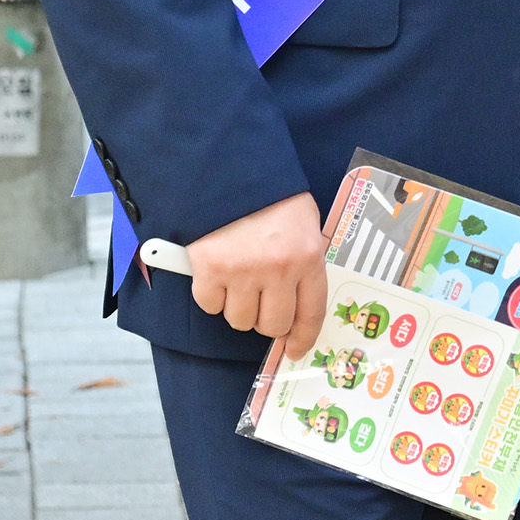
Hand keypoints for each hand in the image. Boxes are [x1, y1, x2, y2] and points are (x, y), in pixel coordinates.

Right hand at [185, 193, 328, 359]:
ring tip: (238, 280)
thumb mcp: (304, 224)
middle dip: (267, 321)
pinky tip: (217, 273)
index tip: (296, 348)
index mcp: (307, 256)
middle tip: (261, 303)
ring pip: (240, 320)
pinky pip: (210, 306)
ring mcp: (242, 272)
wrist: (229, 172)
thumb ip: (305, 261)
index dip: (303, 337)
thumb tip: (299, 301)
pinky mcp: (209, 270)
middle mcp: (278, 270)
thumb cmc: (270, 197)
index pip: (311, 312)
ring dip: (238, 307)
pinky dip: (212, 296)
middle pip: (273, 324)